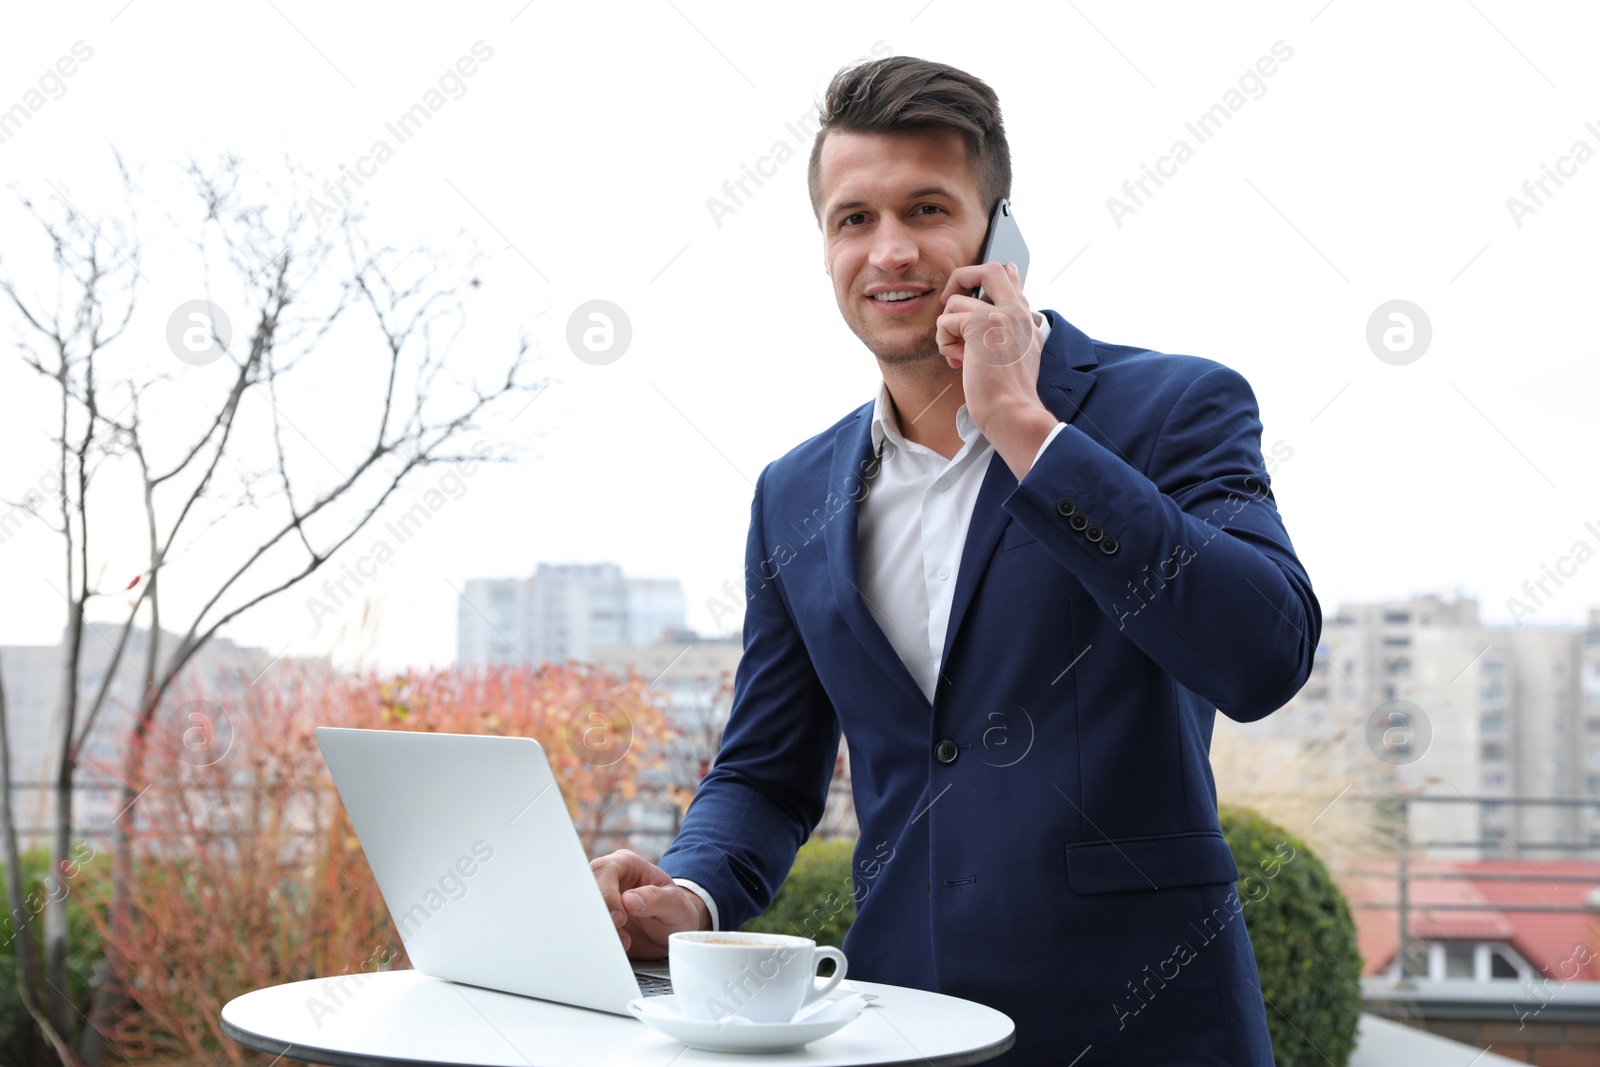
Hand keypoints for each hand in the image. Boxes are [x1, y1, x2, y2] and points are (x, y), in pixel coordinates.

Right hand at [590, 849, 710, 958]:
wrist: (673, 931)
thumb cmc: (676, 911)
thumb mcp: (676, 905)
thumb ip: (657, 899)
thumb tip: (629, 900)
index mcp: (628, 865)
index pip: (605, 869)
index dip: (608, 893)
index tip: (621, 917)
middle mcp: (610, 879)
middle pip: (587, 888)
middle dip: (598, 913)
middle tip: (618, 930)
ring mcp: (601, 899)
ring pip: (582, 909)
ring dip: (598, 928)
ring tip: (623, 941)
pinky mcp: (598, 919)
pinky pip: (586, 927)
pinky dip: (596, 938)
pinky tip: (614, 945)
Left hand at [935, 262, 1057, 479]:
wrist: (1012, 411)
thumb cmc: (1007, 396)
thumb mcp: (1013, 360)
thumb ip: (1003, 337)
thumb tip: (979, 322)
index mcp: (1026, 323)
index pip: (1014, 283)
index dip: (1001, 274)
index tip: (995, 273)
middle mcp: (1017, 313)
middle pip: (990, 269)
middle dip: (962, 278)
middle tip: (950, 299)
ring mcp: (1001, 314)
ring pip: (956, 302)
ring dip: (948, 331)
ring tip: (959, 356)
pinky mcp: (981, 323)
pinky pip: (946, 321)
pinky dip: (944, 343)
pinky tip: (958, 362)